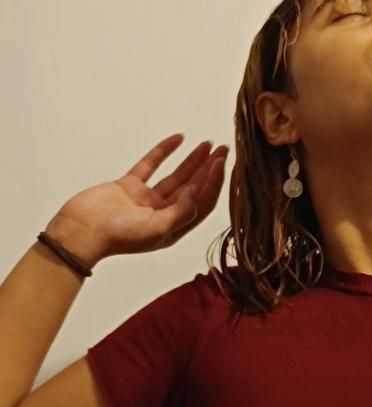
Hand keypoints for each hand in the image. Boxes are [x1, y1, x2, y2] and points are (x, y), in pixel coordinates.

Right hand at [47, 133, 228, 266]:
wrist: (82, 230)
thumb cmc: (118, 236)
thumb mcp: (157, 229)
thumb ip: (180, 213)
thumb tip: (196, 193)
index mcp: (174, 228)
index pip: (202, 204)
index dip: (214, 184)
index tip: (221, 164)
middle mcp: (164, 214)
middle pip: (193, 189)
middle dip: (210, 170)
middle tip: (223, 150)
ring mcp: (147, 200)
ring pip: (176, 176)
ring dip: (193, 161)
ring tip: (208, 144)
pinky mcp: (130, 186)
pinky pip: (152, 166)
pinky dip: (164, 152)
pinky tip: (178, 139)